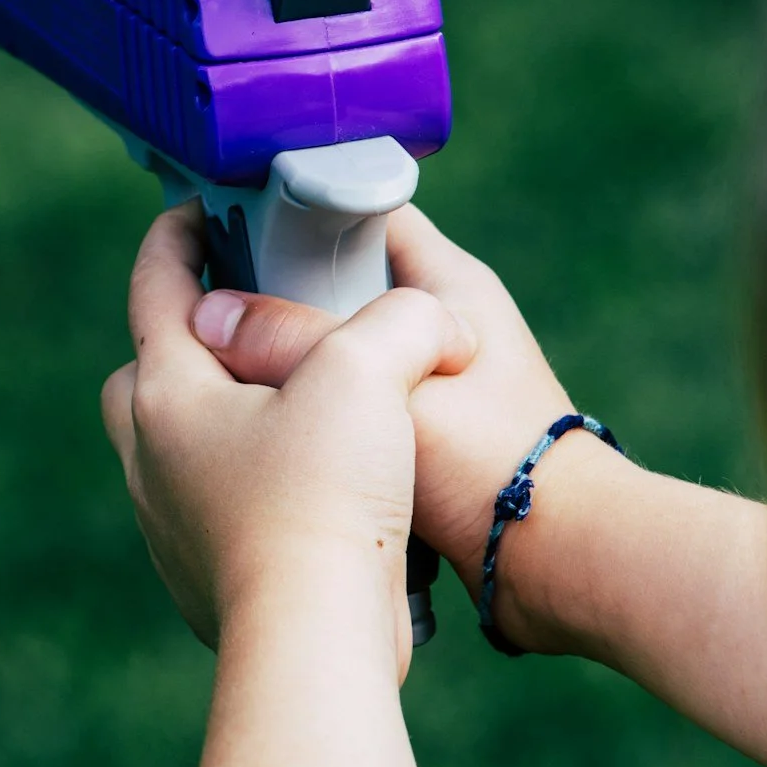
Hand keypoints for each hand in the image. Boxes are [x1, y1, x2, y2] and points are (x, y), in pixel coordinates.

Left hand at [101, 204, 475, 661]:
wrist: (312, 642)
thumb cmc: (326, 500)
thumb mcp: (372, 373)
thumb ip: (400, 317)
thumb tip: (427, 316)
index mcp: (167, 392)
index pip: (155, 287)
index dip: (178, 235)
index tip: (202, 208)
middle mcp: (149, 456)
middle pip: (148, 371)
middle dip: (187, 337)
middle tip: (247, 319)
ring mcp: (166, 523)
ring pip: (175, 445)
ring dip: (220, 417)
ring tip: (289, 406)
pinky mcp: (197, 579)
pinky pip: (208, 510)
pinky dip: (244, 485)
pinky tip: (303, 489)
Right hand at [188, 206, 609, 648]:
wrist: (559, 557)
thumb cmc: (490, 463)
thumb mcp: (380, 390)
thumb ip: (292, 343)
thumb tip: (206, 319)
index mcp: (448, 281)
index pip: (360, 209)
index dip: (292, 210)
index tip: (227, 228)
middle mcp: (440, 318)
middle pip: (336, 279)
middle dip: (274, 296)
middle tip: (209, 311)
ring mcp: (432, 378)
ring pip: (337, 351)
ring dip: (290, 366)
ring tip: (224, 374)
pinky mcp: (423, 433)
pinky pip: (349, 405)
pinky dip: (313, 413)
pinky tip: (268, 430)